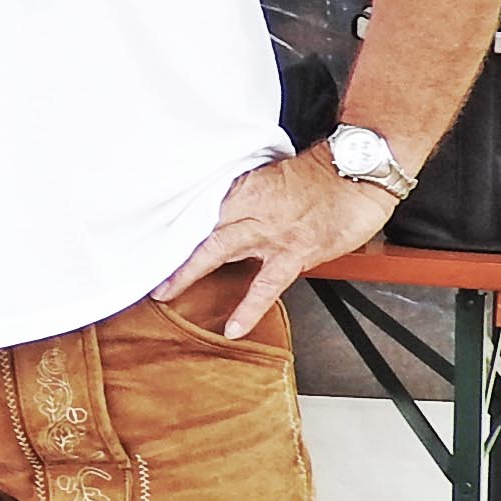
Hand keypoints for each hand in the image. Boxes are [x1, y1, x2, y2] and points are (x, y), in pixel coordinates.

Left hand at [153, 148, 396, 337]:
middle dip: (169, 247)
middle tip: (143, 264)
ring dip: (190, 271)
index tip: (147, 233)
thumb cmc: (320, 174)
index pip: (199, 206)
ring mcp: (270, 232)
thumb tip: (224, 207)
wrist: (356, 172)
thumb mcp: (273, 177)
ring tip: (165, 293)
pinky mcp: (293, 252)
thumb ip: (248, 193)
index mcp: (243, 188)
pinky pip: (266, 285)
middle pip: (200, 228)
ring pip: (220, 251)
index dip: (174, 221)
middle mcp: (250, 209)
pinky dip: (248, 308)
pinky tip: (233, 328)